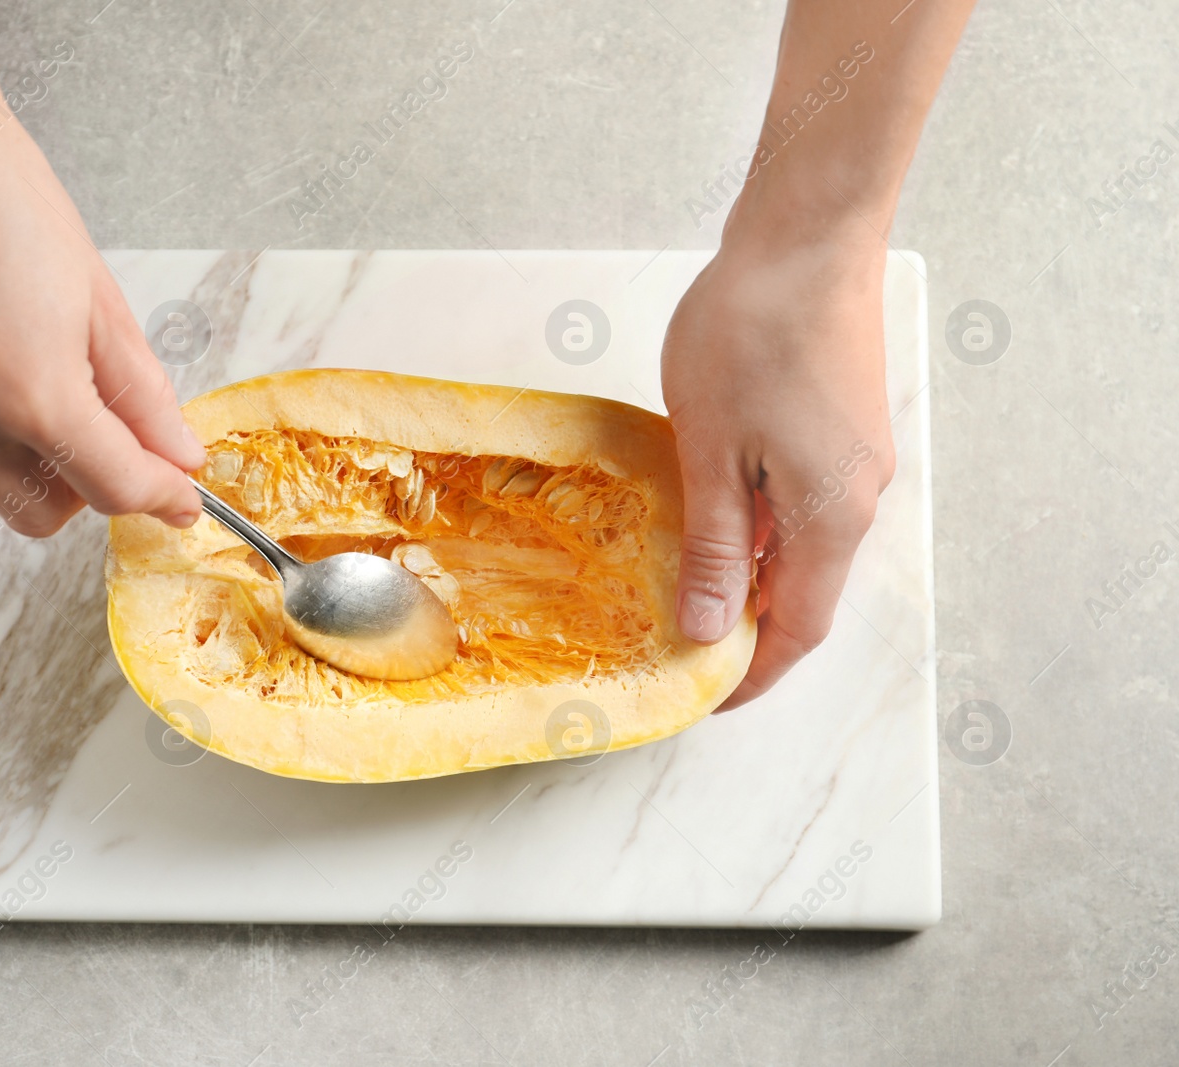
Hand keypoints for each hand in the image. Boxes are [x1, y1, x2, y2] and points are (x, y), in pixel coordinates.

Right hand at [0, 0, 201, 536]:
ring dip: (27, 448)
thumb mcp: (98, 298)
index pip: (116, 489)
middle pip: (44, 514)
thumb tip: (177, 453)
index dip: (162, 497)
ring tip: (30, 354)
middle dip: (85, 488)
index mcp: (33, 397)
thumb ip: (142, 393)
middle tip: (106, 430)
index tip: (181, 494)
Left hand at [661, 213, 895, 709]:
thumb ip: (712, 547)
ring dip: (750, 575)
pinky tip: (713, 513)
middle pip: (805, 592)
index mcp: (830, 518)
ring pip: (802, 546)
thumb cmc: (753, 332)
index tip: (708, 697)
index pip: (796, 627)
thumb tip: (708, 629)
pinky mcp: (844, 424)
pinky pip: (804, 503)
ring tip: (685, 585)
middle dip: (748, 629)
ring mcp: (857, 459)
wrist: (809, 234)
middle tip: (683, 645)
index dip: (753, 672)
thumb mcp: (711, 451)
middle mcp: (859, 498)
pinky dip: (760, 528)